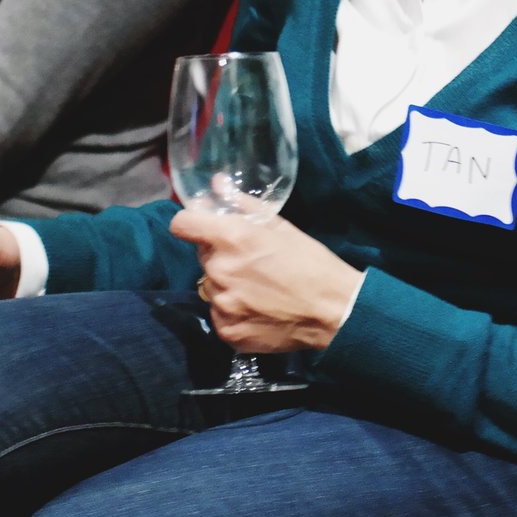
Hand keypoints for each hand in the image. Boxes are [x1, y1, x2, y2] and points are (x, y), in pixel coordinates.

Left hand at [169, 200, 362, 352]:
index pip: (181, 225)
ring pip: (212, 287)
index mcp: (231, 239)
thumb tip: (216, 185)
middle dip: (220, 255)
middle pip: (202, 256)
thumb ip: (242, 204)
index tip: (202, 227)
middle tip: (250, 261)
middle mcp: (219, 271)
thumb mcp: (281, 226)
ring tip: (258, 288)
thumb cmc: (312, 263)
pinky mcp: (228, 332)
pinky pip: (220, 315)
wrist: (335, 312)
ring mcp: (222, 305)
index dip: (191, 223)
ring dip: (227, 284)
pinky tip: (258, 309)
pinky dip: (233, 312)